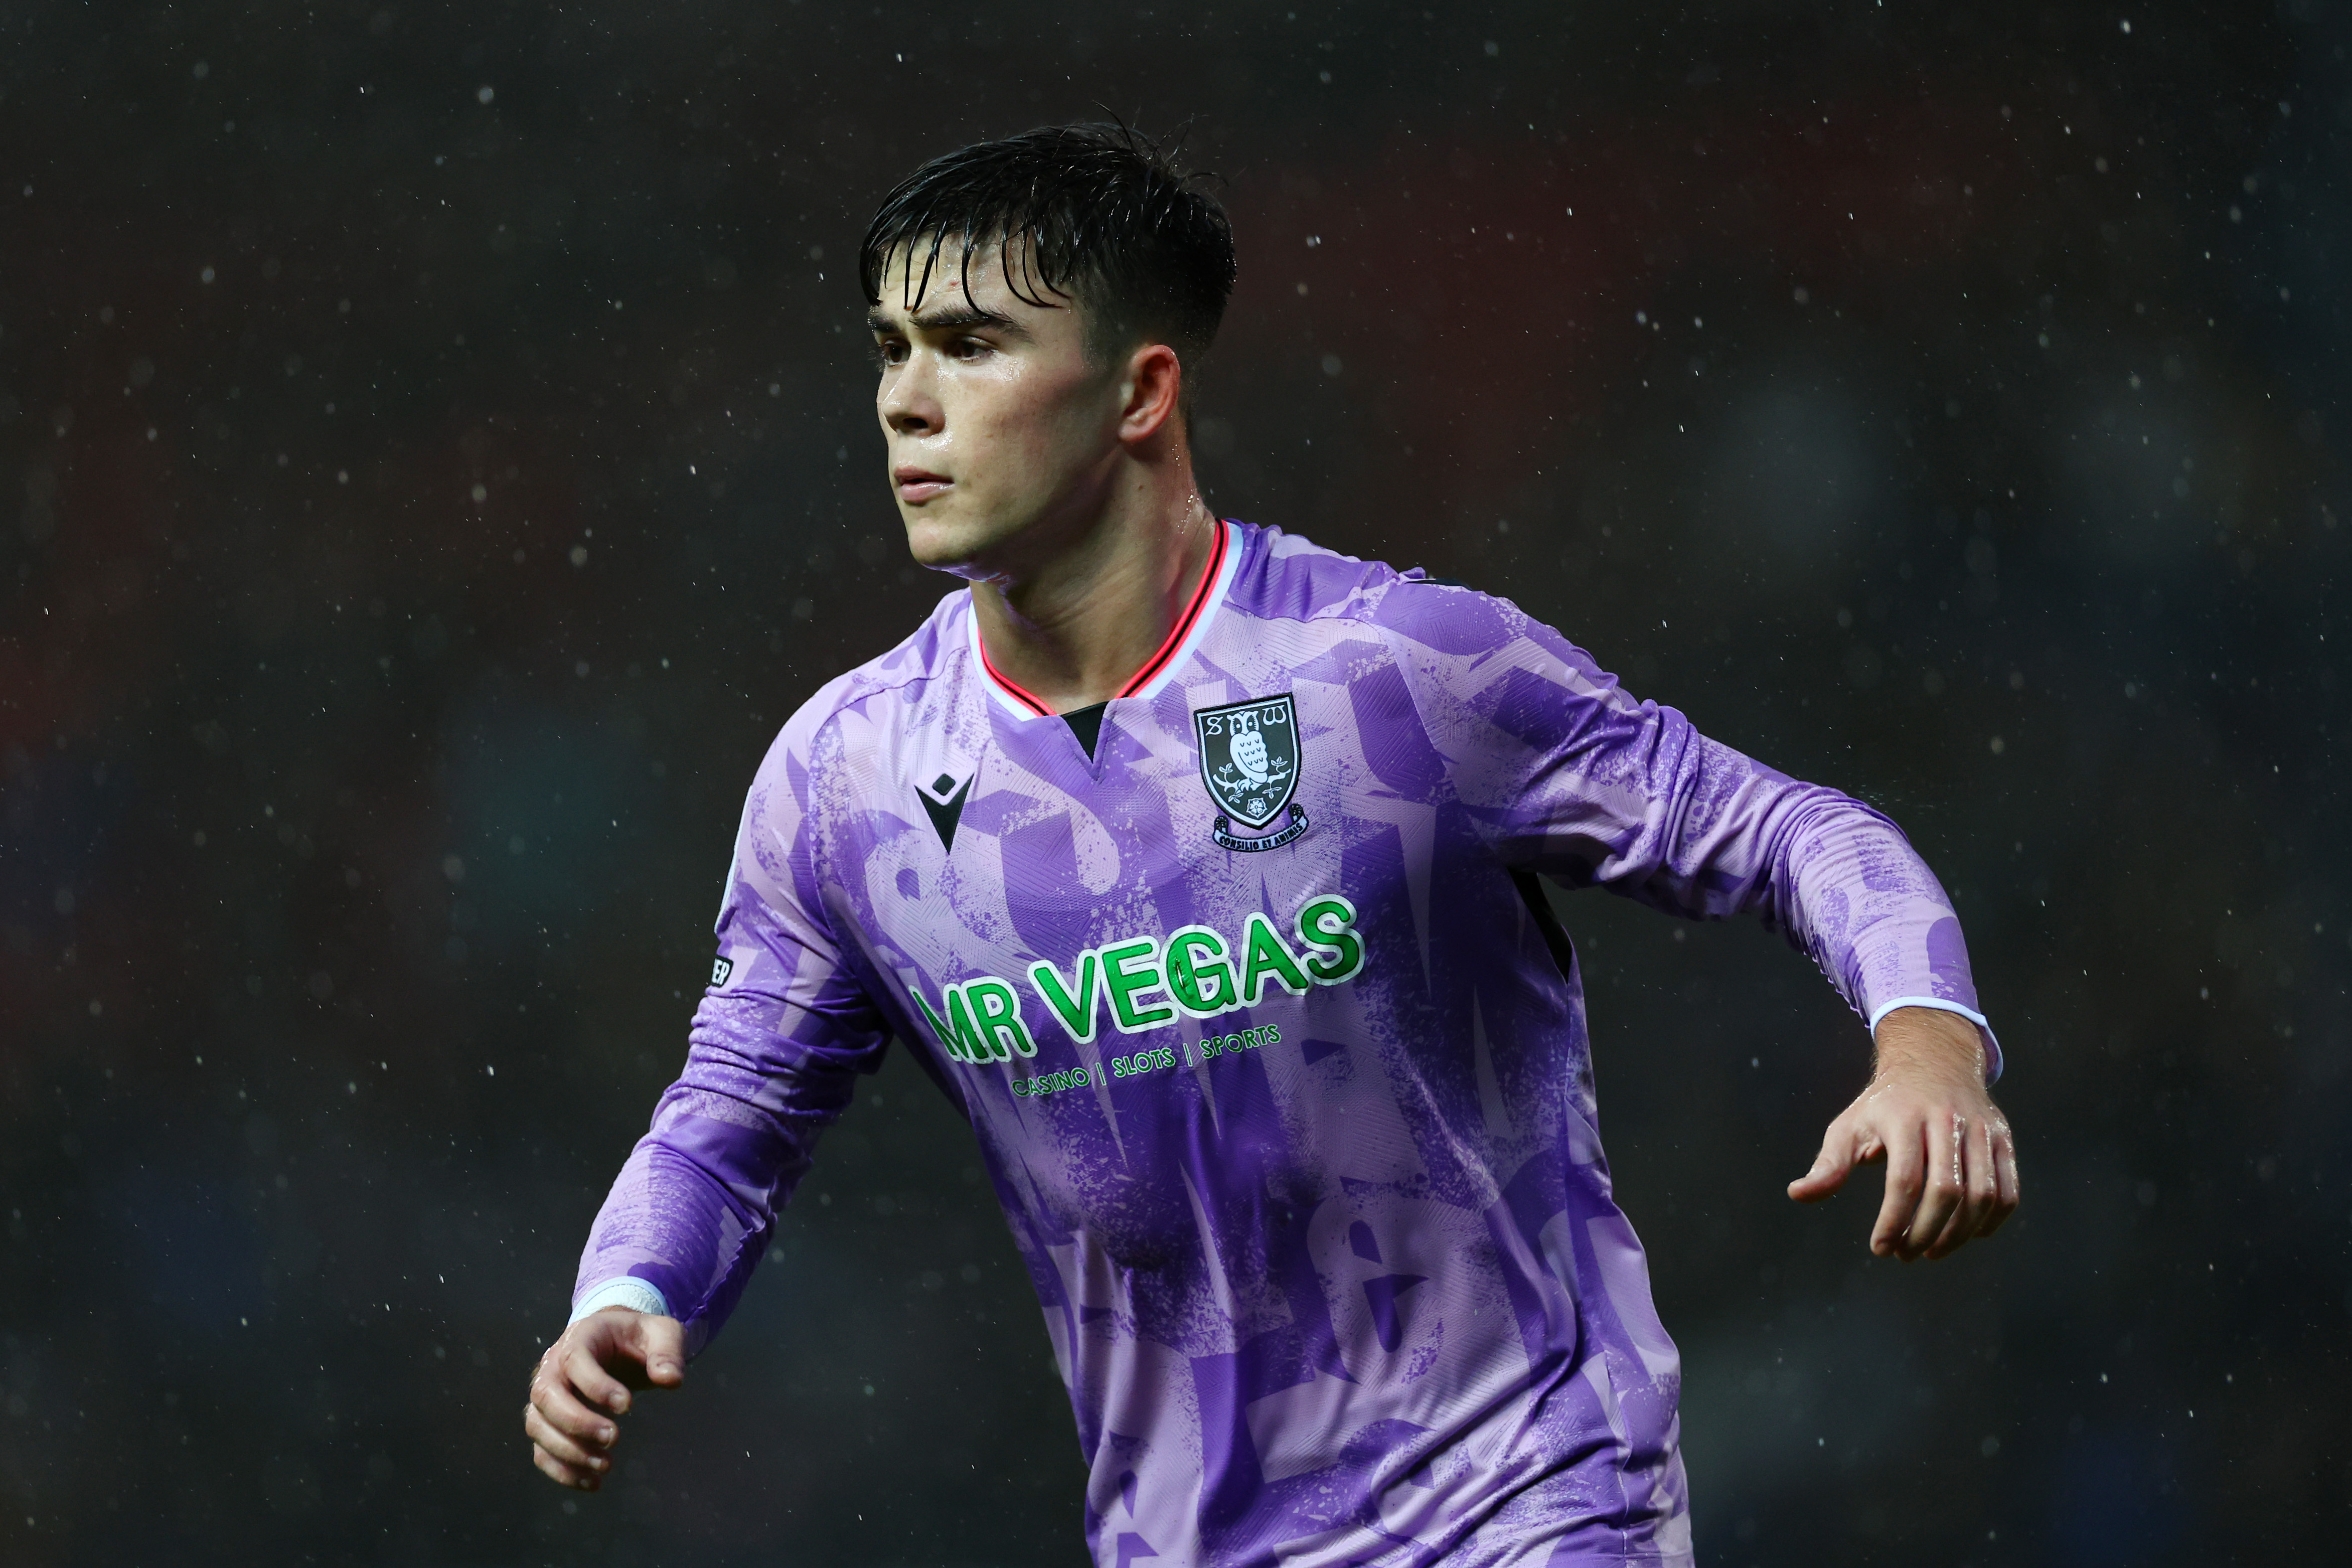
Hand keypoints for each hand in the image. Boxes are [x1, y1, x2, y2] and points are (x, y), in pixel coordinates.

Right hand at [524, 1307, 685, 1488]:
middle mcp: (553, 1365)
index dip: (596, 1386)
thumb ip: (668, 1352)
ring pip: (537, 1425)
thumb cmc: (639, 1338)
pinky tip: (592, 1482)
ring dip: (567, 1451)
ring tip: (606, 1466)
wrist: (617, 1342)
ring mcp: (545, 1396)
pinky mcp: (547, 1422)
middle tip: (614, 1438)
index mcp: (581, 1337)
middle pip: (546, 1395)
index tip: (627, 1407)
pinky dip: (561, 1470)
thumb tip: (671, 1380)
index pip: (575, 1360)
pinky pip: (541, 1449)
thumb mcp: (662, 1333)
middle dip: (577, 1422)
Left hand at [1786, 1006, 2019, 1259]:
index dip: (1894, 1221)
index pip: (1904, 1180)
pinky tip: (1968, 1235)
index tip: (1881, 1249)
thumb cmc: (1884, 1104)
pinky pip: (2007, 1190)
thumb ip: (1828, 1164)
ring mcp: (1980, 1129)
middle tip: (1907, 1255)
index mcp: (1904, 1118)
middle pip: (1946, 1191)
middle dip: (1926, 1232)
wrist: (1933, 1061)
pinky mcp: (2002, 1139)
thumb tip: (1798, 1194)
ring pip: (1982, 1195)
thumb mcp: (1849, 1125)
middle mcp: (1947, 1120)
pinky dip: (1991, 1221)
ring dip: (1959, 1234)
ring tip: (1932, 1251)